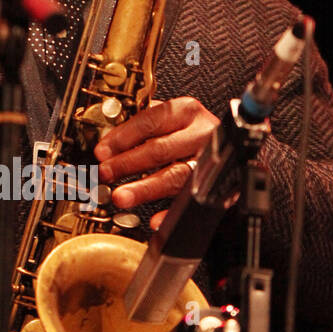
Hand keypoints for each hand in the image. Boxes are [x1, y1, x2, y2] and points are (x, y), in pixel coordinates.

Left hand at [95, 97, 219, 230]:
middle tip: (105, 173)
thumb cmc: (189, 132)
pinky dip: (171, 213)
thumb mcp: (167, 120)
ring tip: (122, 196)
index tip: (102, 152)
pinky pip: (190, 202)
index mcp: (186, 111)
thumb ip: (140, 128)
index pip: (150, 121)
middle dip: (128, 163)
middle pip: (161, 149)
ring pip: (175, 175)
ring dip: (145, 188)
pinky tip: (155, 220)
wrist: (231, 147)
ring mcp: (208, 160)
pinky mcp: (216, 185)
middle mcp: (201, 133)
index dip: (122, 138)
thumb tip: (106, 146)